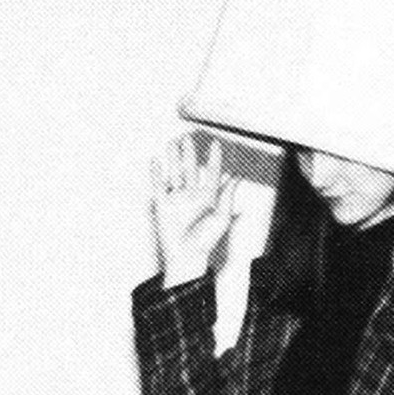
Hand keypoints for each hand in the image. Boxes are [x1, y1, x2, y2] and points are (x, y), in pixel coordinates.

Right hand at [150, 134, 238, 286]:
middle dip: (190, 153)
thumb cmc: (205, 242)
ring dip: (173, 158)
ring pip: (175, 173)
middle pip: (191, 169)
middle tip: (189, 138)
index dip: (214, 159)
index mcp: (208, 198)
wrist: (186, 257)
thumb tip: (238, 178)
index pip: (212, 173)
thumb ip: (227, 196)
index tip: (216, 144)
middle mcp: (193, 196)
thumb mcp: (221, 217)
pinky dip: (156, 173)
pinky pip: (159, 186)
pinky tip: (156, 162)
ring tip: (172, 143)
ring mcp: (178, 199)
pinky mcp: (163, 205)